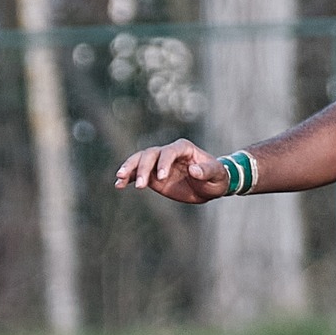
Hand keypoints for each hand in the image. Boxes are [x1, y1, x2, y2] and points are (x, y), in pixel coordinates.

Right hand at [113, 139, 229, 202]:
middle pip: (150, 154)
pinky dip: (127, 178)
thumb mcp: (216, 175)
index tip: (161, 178)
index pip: (169, 151)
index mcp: (184, 148)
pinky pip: (136, 173)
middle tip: (142, 186)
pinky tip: (118, 185)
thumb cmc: (216, 178)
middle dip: (143, 168)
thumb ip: (207, 171)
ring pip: (139, 160)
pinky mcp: (151, 174)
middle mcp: (168, 153)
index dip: (163, 162)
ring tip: (120, 180)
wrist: (208, 186)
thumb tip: (193, 170)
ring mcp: (157, 163)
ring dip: (129, 169)